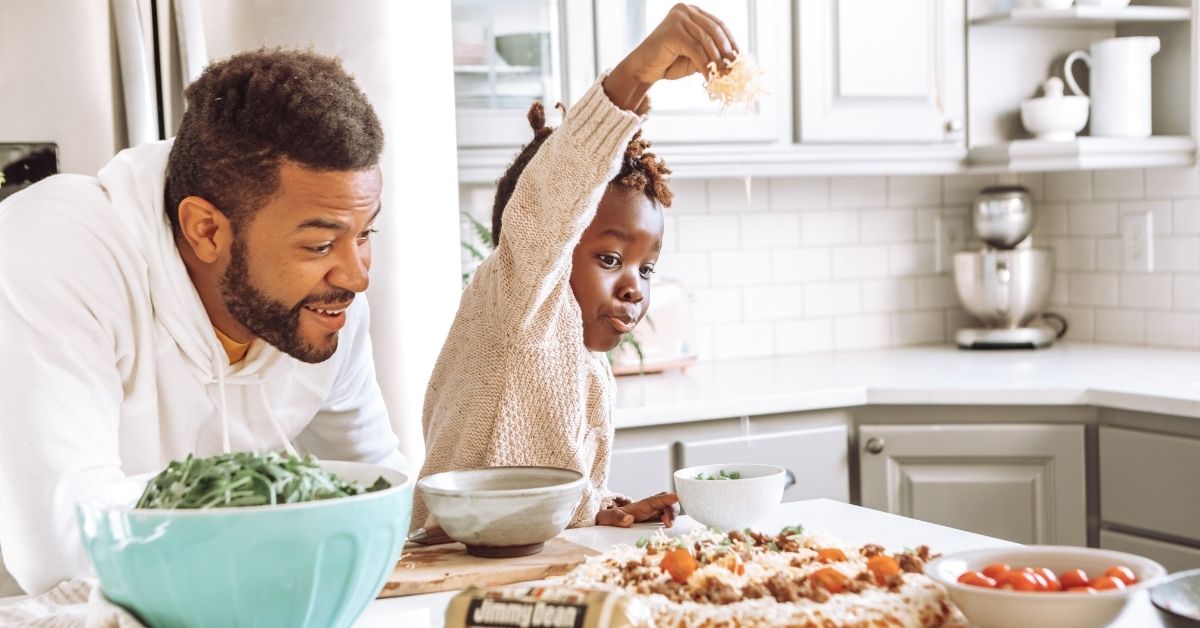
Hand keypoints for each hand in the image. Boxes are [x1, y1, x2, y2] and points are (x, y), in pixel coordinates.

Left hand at [596, 492, 679, 526]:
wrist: (606, 523)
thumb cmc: (606, 519)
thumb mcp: (605, 518)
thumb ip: (614, 517)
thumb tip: (629, 519)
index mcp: (638, 506)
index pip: (654, 500)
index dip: (666, 498)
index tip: (676, 497)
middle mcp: (648, 508)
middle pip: (666, 502)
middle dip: (672, 509)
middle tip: (668, 523)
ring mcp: (652, 514)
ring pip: (668, 509)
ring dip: (673, 516)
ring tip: (668, 526)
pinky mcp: (654, 522)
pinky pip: (666, 518)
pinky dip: (671, 521)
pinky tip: (668, 528)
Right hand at [603, 4, 739, 110]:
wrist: (643, 69)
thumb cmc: (668, 63)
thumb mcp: (695, 56)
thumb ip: (712, 53)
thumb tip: (735, 61)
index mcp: (692, 12)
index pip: (718, 25)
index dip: (731, 42)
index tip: (740, 59)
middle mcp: (685, 10)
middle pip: (715, 30)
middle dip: (726, 52)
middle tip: (734, 70)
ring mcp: (678, 18)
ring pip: (706, 41)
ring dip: (717, 61)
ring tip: (723, 77)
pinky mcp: (672, 31)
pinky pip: (696, 50)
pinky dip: (705, 65)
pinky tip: (708, 78)